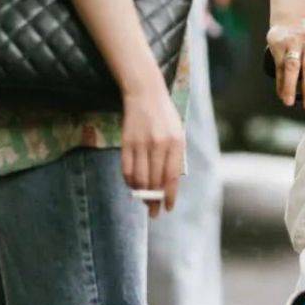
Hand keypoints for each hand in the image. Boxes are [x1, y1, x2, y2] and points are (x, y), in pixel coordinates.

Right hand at [121, 80, 184, 218]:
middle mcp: (159, 145)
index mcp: (176, 143)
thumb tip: (168, 185)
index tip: (167, 208)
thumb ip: (175, 157)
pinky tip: (133, 186)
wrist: (146, 94)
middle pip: (155, 181)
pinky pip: (126, 169)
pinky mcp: (127, 142)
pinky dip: (129, 181)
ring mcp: (141, 143)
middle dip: (154, 199)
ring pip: (140, 178)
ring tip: (144, 200)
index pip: (171, 177)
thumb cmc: (166, 117)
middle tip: (153, 210)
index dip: (168, 196)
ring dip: (141, 193)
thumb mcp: (178, 134)